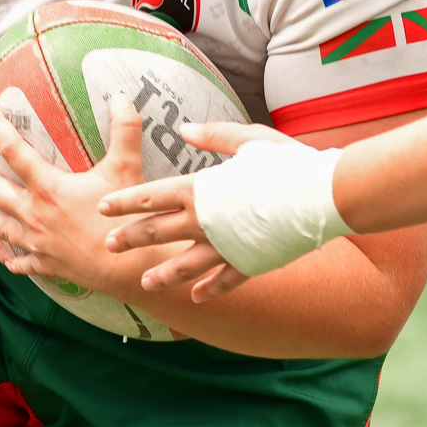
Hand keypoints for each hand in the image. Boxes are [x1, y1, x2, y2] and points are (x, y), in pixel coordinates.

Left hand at [0, 96, 158, 298]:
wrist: (129, 268)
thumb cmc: (126, 217)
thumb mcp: (126, 167)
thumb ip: (124, 129)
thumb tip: (120, 96)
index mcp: (47, 187)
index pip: (13, 150)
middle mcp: (34, 214)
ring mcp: (36, 242)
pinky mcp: (46, 264)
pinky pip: (21, 261)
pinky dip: (11, 257)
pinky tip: (7, 257)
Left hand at [96, 120, 289, 301]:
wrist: (324, 196)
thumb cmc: (286, 162)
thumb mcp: (247, 140)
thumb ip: (212, 135)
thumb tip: (184, 128)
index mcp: (201, 189)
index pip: (151, 195)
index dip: (124, 202)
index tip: (101, 207)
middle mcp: (206, 222)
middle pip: (158, 232)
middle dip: (130, 238)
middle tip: (107, 246)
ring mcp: (226, 248)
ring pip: (185, 265)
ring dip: (163, 273)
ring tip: (145, 283)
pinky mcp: (249, 264)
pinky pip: (223, 281)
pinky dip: (209, 290)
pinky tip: (196, 298)